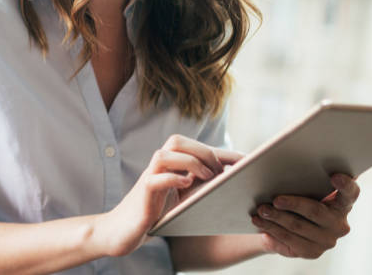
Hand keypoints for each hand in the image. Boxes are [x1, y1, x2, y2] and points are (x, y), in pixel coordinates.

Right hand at [96, 135, 242, 256]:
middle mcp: (159, 167)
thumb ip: (200, 186)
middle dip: (204, 151)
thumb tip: (231, 180)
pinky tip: (187, 185)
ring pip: (165, 154)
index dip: (223, 151)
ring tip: (207, 176)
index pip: (196, 147)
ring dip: (190, 161)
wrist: (124, 231)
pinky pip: (156, 178)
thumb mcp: (183, 199)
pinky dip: (173, 178)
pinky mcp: (142, 193)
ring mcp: (149, 178)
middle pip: (177, 141)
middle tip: (220, 171)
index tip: (247, 160)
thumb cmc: (156, 214)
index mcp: (170, 165)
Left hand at [251, 173, 359, 258]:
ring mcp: (327, 240)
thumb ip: (303, 173)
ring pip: (297, 227)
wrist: (290, 224)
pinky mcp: (312, 252)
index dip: (345, 184)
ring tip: (260, 210)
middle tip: (275, 199)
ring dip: (276, 218)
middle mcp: (339, 223)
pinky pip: (289, 241)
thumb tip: (276, 158)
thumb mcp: (303, 184)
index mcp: (343, 202)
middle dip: (293, 204)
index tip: (334, 176)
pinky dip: (272, 229)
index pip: (351, 192)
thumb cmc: (298, 194)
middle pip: (315, 211)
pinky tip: (260, 223)